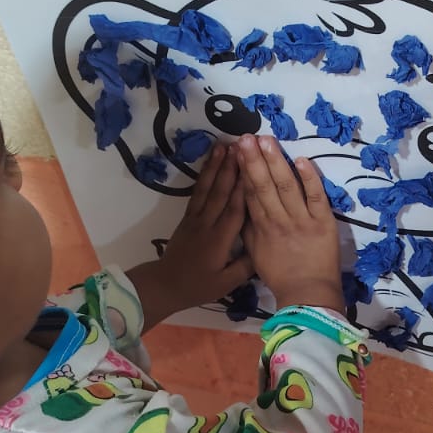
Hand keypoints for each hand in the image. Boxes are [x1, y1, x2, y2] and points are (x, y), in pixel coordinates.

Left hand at [128, 144, 253, 328]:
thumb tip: (266, 245)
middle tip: (239, 146)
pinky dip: (204, 176)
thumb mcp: (226, 283)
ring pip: (207, 188)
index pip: (235, 210)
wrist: (165, 285)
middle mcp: (207, 224)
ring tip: (223, 146)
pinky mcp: (188, 217)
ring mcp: (195, 218)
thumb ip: (245, 266)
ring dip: (215, 166)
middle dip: (230, 168)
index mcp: (219, 240)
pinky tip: (210, 164)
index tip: (253, 167)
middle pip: (220, 192)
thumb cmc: (199, 285)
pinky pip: (197, 193)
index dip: (244, 188)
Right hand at [235, 135, 344, 314]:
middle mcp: (278, 220)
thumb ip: (249, 229)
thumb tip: (240, 206)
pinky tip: (301, 160)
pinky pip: (316, 197)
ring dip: (276, 162)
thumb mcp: (255, 254)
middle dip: (254, 160)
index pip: (249, 193)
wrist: (307, 295)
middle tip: (246, 137)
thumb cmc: (281, 276)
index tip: (237, 150)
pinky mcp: (322, 223)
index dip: (243, 170)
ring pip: (286, 186)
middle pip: (263, 185)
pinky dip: (309, 178)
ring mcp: (301, 220)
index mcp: (260, 228)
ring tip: (267, 141)